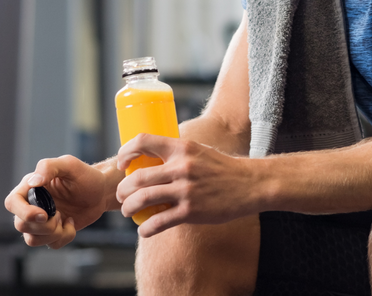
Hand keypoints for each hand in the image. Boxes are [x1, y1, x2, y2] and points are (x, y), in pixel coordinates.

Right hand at [5, 155, 109, 248]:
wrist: (102, 192)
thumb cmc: (85, 176)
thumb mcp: (69, 165)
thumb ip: (49, 167)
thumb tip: (33, 181)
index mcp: (30, 188)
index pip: (12, 203)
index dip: (23, 212)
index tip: (44, 214)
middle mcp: (31, 205)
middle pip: (20, 225)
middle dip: (43, 225)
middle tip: (60, 214)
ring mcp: (41, 221)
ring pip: (32, 239)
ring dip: (53, 233)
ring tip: (65, 219)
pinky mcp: (52, 233)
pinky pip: (50, 245)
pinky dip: (64, 237)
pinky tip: (71, 223)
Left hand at [115, 134, 256, 237]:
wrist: (250, 185)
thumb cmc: (223, 169)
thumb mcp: (200, 151)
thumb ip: (178, 154)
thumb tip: (152, 160)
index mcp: (183, 147)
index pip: (144, 141)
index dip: (126, 152)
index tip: (122, 165)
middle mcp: (182, 166)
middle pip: (137, 177)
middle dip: (123, 189)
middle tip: (122, 195)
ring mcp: (186, 190)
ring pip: (142, 199)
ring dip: (129, 208)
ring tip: (128, 212)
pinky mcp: (191, 211)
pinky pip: (158, 221)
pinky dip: (146, 229)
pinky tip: (145, 230)